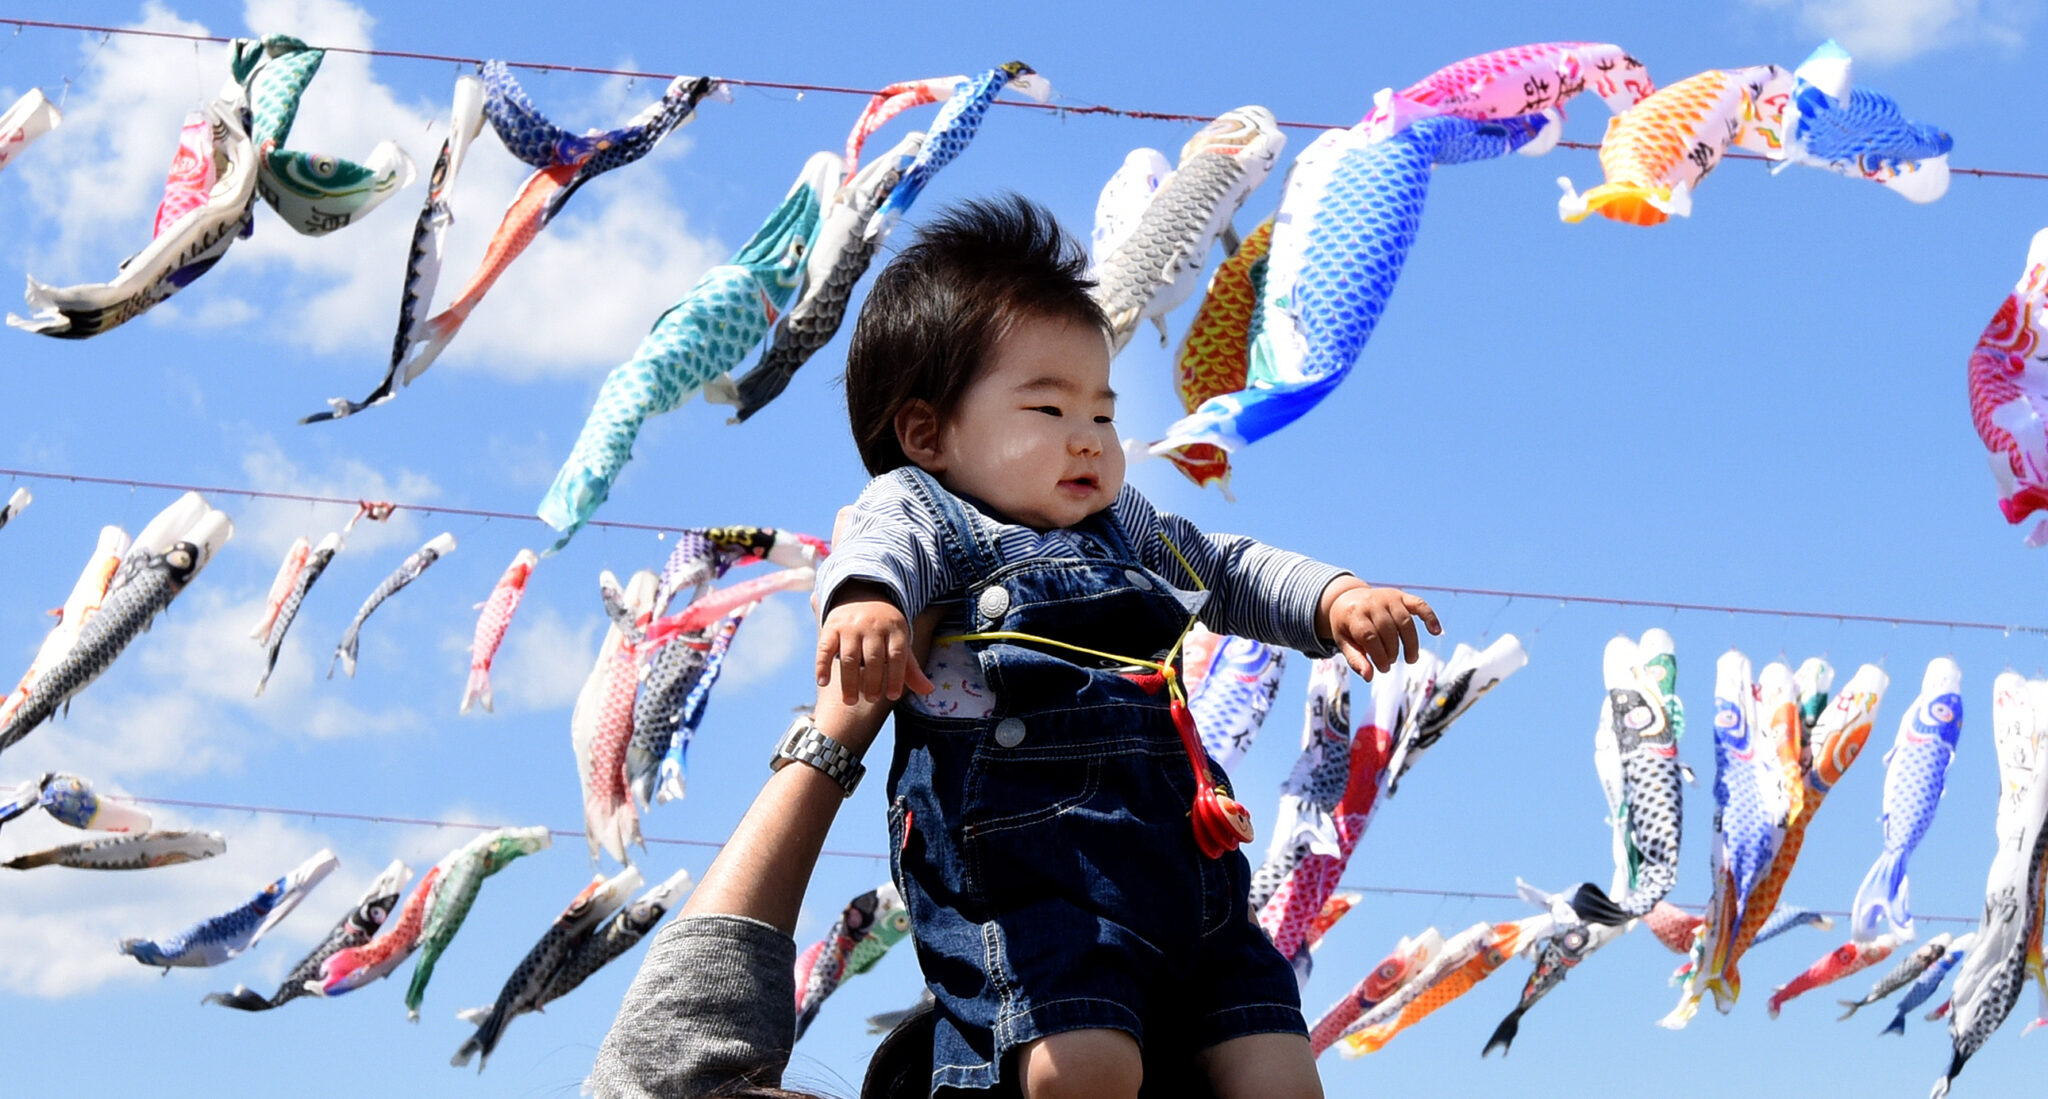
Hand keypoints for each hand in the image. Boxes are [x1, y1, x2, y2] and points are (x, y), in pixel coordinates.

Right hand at [815, 582, 934, 703]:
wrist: (863, 590)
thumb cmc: (886, 628)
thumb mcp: (901, 641)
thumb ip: (910, 668)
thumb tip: (929, 691)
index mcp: (895, 629)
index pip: (898, 655)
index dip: (896, 677)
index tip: (892, 696)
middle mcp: (873, 626)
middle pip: (874, 658)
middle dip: (872, 682)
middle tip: (871, 699)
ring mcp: (851, 626)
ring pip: (850, 657)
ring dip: (849, 681)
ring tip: (851, 701)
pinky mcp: (831, 627)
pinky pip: (825, 648)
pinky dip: (822, 666)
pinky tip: (823, 683)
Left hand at [1318, 580, 1441, 679]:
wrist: (1348, 599)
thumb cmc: (1347, 626)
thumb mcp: (1344, 642)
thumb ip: (1355, 659)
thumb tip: (1368, 677)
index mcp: (1354, 613)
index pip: (1370, 636)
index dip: (1379, 655)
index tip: (1383, 669)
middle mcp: (1372, 602)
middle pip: (1388, 630)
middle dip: (1392, 651)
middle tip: (1390, 663)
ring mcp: (1388, 597)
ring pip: (1405, 622)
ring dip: (1411, 644)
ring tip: (1410, 659)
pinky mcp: (1401, 596)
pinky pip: (1420, 605)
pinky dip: (1430, 617)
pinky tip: (1436, 631)